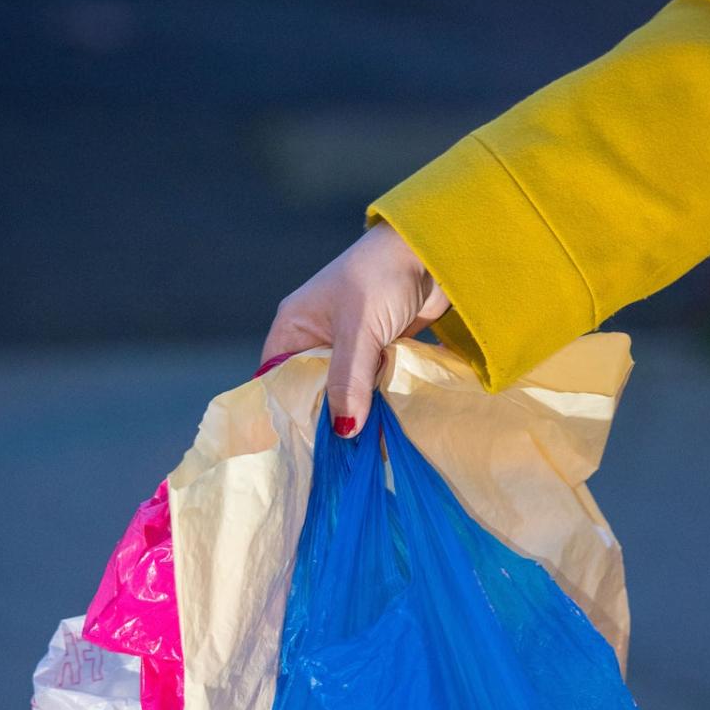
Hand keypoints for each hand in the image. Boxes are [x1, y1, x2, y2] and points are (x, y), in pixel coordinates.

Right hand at [260, 221, 448, 436]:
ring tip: (358, 450)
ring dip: (355, 413)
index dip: (284, 408)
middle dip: (324, 418)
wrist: (432, 252)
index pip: (277, 377)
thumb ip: (349, 381)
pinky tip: (381, 428)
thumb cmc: (382, 277)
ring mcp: (349, 347)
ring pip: (344, 392)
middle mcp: (316, 338)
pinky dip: (376, 404)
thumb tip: (343, 430)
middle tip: (333, 456)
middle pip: (312, 390)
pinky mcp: (378, 353)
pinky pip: (370, 387)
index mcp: (295, 326)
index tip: (296, 444)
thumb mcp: (359, 329)